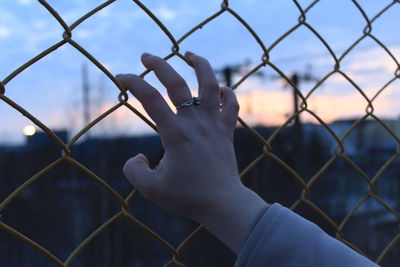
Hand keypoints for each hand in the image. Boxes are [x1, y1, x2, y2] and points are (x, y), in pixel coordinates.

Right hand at [116, 52, 267, 253]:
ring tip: (189, 54)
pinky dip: (226, 92)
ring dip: (200, 65)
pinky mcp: (226, 131)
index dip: (133, 83)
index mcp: (175, 134)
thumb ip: (134, 170)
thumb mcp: (150, 189)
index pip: (150, 99)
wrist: (223, 204)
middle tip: (145, 56)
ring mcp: (214, 125)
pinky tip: (218, 88)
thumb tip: (137, 156)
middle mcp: (196, 123)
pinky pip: (231, 104)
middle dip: (159, 65)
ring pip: (211, 85)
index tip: (121, 77)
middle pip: (178, 83)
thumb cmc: (187, 198)